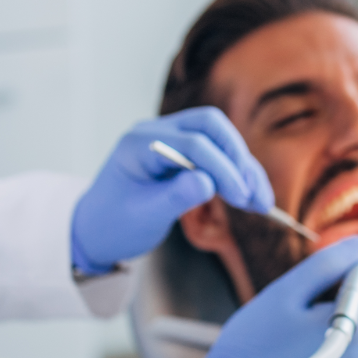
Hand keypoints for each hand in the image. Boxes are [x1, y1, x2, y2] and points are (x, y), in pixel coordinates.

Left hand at [70, 107, 273, 274]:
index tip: (241, 197)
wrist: (96, 231)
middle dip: (237, 158)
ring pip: (219, 138)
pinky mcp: (182, 152)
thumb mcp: (143, 216)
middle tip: (253, 194)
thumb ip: (174, 197)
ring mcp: (170, 139)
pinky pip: (216, 153)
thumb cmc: (113, 225)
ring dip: (242, 166)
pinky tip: (251, 196)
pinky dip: (235, 173)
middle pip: (210, 126)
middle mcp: (155, 132)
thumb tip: (208, 183)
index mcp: (138, 143)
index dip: (222, 169)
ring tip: (261, 202)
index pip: (192, 144)